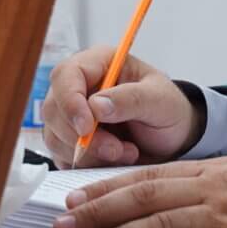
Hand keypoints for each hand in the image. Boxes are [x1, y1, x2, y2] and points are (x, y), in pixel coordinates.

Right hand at [40, 47, 201, 168]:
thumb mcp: (161, 101)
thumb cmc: (168, 111)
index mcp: (98, 63)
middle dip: (83, 137)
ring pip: (55, 137)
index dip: (70, 102)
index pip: (66, 75)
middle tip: (117, 149)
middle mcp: (78, 86)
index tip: (87, 127)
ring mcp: (70, 115)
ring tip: (126, 152)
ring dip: (89, 154)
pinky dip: (87, 164)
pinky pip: (62, 156)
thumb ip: (132, 99)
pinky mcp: (69, 141)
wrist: (172, 138)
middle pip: (54, 109)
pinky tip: (113, 160)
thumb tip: (95, 105)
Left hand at [52, 156, 226, 227]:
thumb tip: (181, 202)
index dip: (111, 187)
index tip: (79, 197)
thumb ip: (220, 186)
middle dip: (98, 210)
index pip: (152, 176)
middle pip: (144, 198)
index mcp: (219, 169)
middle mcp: (217, 189)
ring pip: (157, 225)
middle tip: (63, 221)